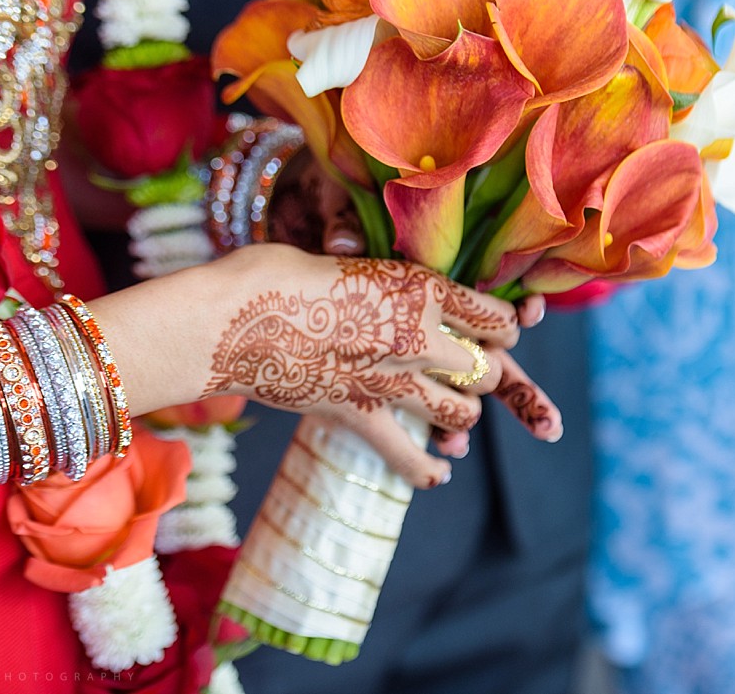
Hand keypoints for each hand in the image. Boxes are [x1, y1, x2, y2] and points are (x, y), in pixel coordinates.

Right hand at [265, 160, 560, 458]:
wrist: (230, 318)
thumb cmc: (272, 275)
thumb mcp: (338, 261)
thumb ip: (375, 279)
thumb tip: (380, 284)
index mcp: (418, 287)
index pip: (493, 314)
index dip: (503, 325)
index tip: (499, 330)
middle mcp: (417, 336)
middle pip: (485, 368)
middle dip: (483, 372)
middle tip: (468, 372)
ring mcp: (391, 381)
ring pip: (460, 413)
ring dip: (460, 415)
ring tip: (450, 411)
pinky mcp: (359, 417)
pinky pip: (410, 455)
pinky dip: (425, 470)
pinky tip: (437, 474)